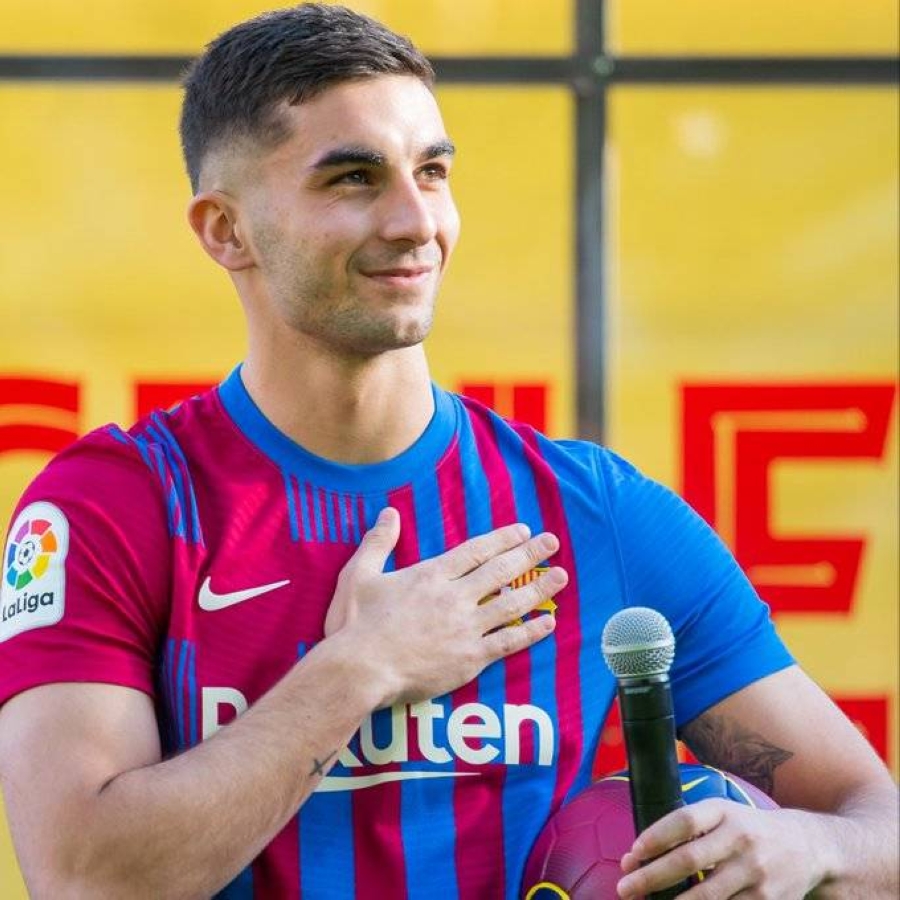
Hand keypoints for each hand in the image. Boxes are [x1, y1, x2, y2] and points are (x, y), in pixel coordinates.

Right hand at [324, 507, 565, 707]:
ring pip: (512, 603)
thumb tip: (389, 513)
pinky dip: (530, 631)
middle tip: (551, 542)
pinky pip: (508, 641)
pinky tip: (547, 623)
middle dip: (529, 554)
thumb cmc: (355, 625)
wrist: (360, 669)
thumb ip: (378, 543)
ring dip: (539, 589)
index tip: (523, 531)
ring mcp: (466, 628)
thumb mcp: (359, 575)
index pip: (476, 551)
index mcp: (431, 575)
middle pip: (501, 570)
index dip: (502, 539)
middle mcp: (455, 597)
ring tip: (561, 577)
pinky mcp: (470, 658)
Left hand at [616, 801, 823, 899]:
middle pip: (690, 859)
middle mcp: (740, 838)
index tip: (631, 853)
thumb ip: (691, 826)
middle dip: (652, 876)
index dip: (655, 837)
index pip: (684, 821)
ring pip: (707, 896)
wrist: (810, 846)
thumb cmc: (751, 828)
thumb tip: (642, 851)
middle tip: (625, 887)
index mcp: (725, 811)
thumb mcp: (725, 813)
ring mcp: (755, 872)